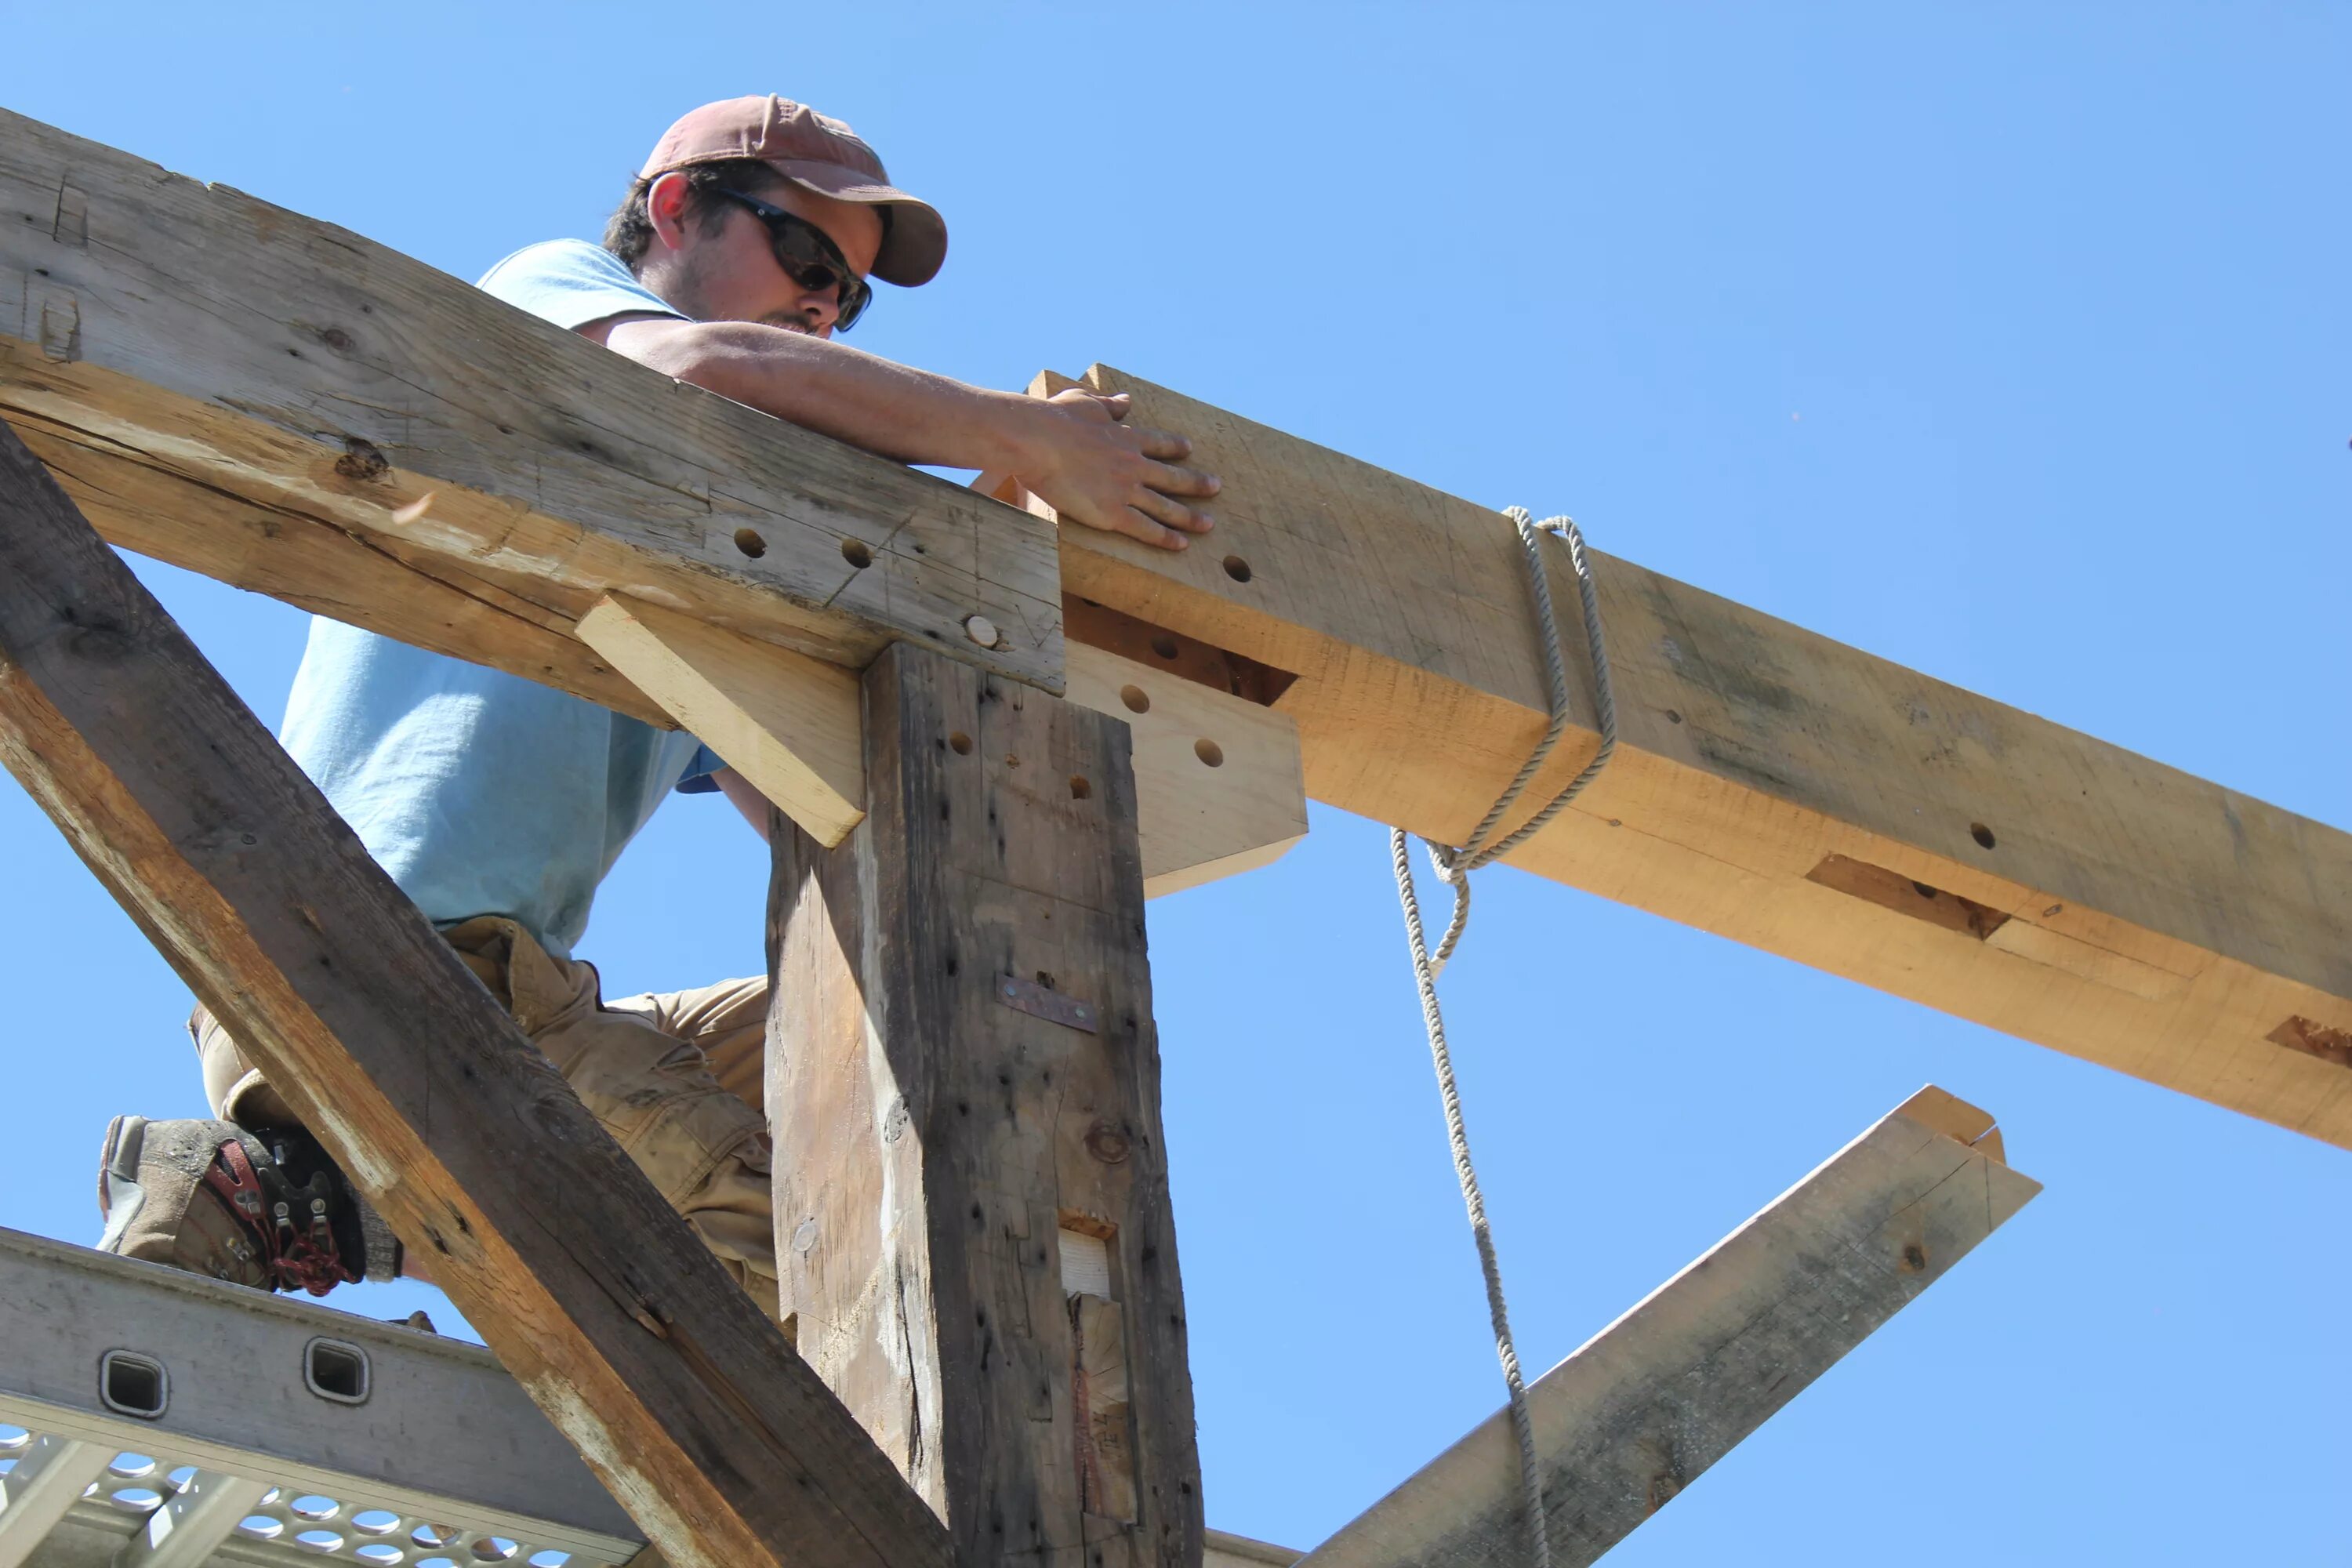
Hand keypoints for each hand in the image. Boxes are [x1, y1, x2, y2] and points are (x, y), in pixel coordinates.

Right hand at [1014, 389, 1219, 550]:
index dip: (1175, 447)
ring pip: (1166, 507)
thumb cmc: (1055, 418)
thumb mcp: (1084, 400)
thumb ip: (1108, 403)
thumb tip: (1126, 400)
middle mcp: (1133, 464)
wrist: (1039, 441)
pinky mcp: (1113, 513)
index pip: (1159, 443)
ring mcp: (1126, 490)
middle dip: (1197, 483)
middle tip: (1216, 487)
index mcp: (1125, 437)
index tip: (1190, 449)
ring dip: (1190, 517)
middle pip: (1172, 477)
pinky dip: (1166, 538)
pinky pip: (1147, 529)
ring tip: (1209, 524)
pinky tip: (1182, 545)